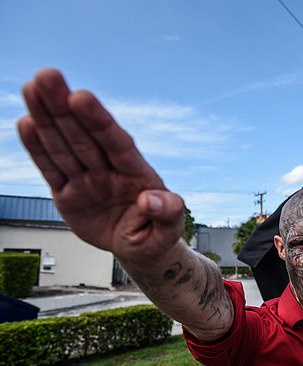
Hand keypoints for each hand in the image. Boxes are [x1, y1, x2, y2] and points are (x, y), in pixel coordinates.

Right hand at [18, 69, 184, 262]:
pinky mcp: (68, 195)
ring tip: (32, 88)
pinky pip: (52, 170)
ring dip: (47, 118)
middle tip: (48, 75)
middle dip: (65, 107)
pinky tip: (27, 123)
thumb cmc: (157, 235)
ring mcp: (87, 181)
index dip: (98, 120)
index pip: (116, 143)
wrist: (140, 249)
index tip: (81, 96)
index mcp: (137, 174)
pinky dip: (38, 149)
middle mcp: (109, 171)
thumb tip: (150, 199)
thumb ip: (168, 213)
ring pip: (64, 146)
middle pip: (84, 136)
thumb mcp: (170, 230)